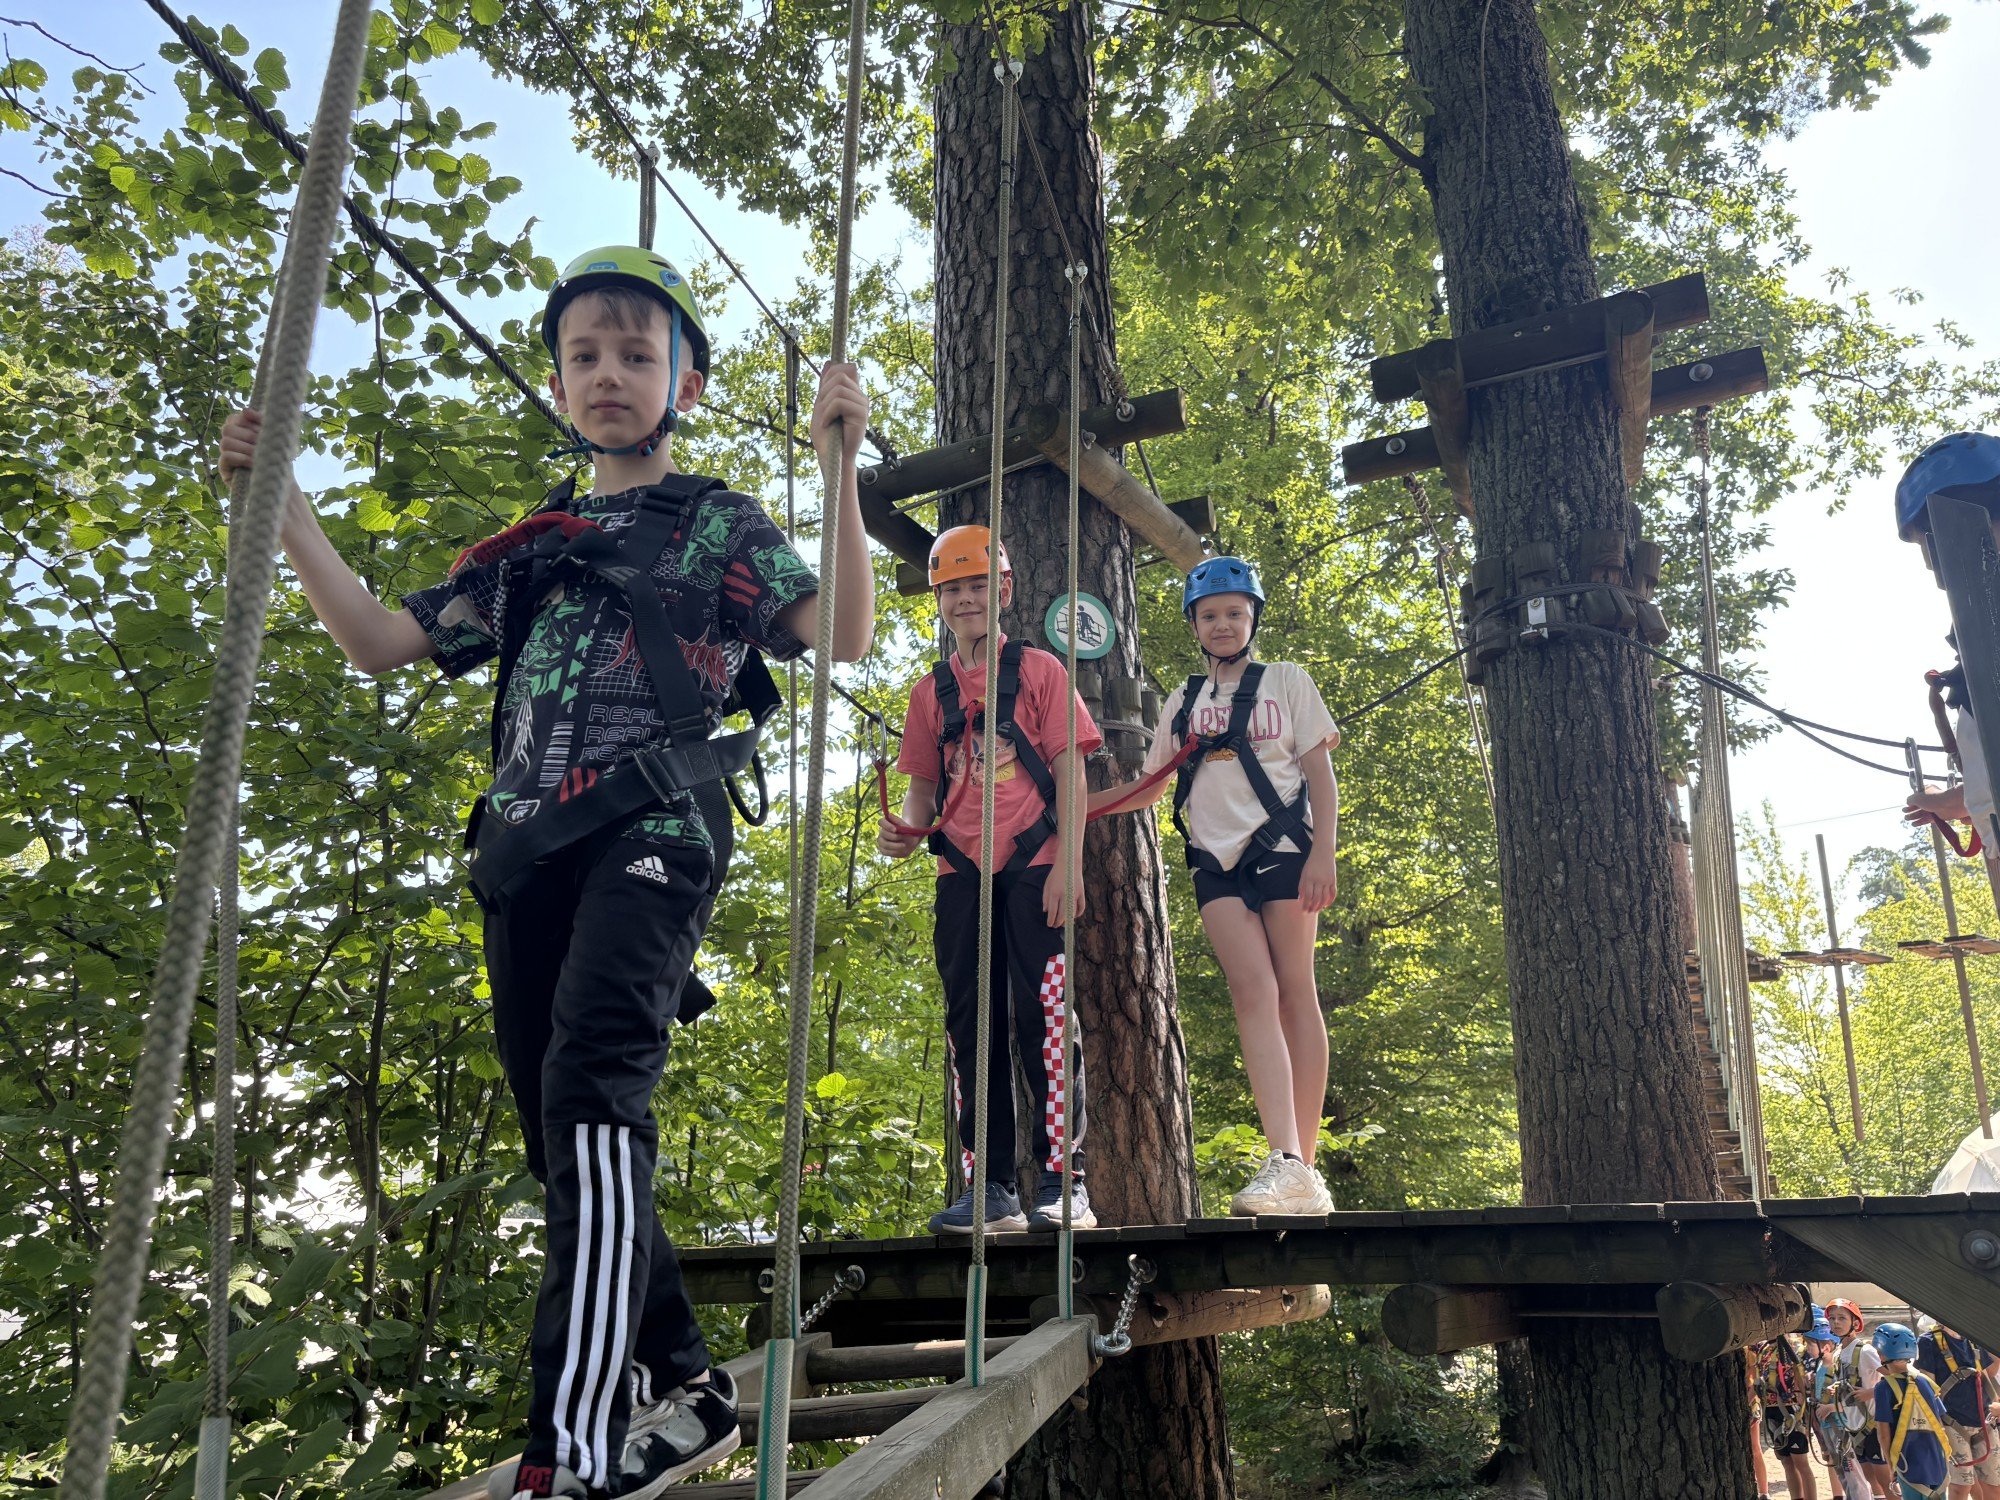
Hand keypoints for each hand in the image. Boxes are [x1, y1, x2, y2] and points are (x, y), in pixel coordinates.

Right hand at [218, 408, 309, 532]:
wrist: (284, 485)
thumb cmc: (280, 460)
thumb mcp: (274, 437)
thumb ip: (261, 422)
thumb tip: (245, 410)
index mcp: (241, 433)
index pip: (234, 419)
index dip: (247, 421)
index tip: (262, 429)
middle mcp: (232, 443)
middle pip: (228, 429)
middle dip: (248, 435)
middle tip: (262, 444)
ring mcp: (227, 457)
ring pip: (226, 441)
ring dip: (246, 447)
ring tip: (260, 455)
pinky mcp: (226, 472)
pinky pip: (226, 457)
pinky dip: (241, 457)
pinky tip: (254, 463)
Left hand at [811, 362, 868, 465]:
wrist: (832, 457)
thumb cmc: (827, 435)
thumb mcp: (822, 405)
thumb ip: (825, 385)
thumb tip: (829, 362)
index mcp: (853, 393)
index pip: (844, 369)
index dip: (829, 376)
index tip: (822, 396)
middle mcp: (860, 397)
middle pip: (839, 376)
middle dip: (824, 392)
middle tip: (822, 411)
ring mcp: (863, 406)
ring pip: (838, 390)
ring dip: (825, 406)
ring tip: (825, 420)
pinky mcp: (862, 415)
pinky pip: (840, 403)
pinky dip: (828, 414)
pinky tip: (828, 424)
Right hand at [876, 817, 921, 859]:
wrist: (911, 842)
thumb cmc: (908, 832)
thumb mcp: (906, 826)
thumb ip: (898, 821)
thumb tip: (889, 815)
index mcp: (886, 824)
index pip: (881, 822)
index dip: (886, 825)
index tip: (895, 829)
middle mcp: (882, 832)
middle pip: (883, 833)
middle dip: (893, 836)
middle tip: (903, 838)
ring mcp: (881, 841)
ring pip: (883, 843)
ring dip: (894, 845)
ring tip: (904, 845)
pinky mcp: (883, 849)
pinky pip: (885, 851)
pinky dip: (893, 851)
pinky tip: (900, 850)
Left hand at [1042, 865, 1084, 926]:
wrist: (1069, 863)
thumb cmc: (1056, 874)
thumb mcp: (1047, 885)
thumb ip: (1045, 898)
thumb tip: (1046, 911)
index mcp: (1054, 892)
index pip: (1052, 911)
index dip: (1051, 920)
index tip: (1050, 924)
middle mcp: (1064, 895)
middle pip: (1062, 914)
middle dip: (1058, 923)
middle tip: (1056, 926)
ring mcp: (1074, 894)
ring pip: (1072, 913)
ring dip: (1067, 920)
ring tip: (1063, 923)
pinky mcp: (1081, 893)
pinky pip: (1081, 907)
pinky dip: (1078, 913)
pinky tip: (1074, 916)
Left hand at [1299, 849, 1337, 913]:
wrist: (1323, 853)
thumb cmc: (1311, 864)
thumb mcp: (1304, 873)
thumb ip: (1301, 886)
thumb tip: (1300, 899)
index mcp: (1310, 878)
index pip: (1308, 895)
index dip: (1306, 904)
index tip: (1304, 910)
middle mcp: (1319, 880)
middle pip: (1317, 898)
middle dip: (1313, 907)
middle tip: (1310, 912)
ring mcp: (1327, 880)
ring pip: (1325, 897)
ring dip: (1321, 906)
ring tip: (1317, 910)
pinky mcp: (1334, 880)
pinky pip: (1333, 893)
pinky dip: (1330, 901)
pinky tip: (1325, 905)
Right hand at [1905, 787, 1960, 822]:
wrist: (1950, 804)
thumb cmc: (1933, 798)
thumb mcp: (1917, 797)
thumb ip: (1910, 799)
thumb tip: (1908, 802)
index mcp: (1927, 790)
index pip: (1917, 796)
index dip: (1911, 801)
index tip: (1906, 805)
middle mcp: (1931, 798)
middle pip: (1919, 805)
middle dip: (1911, 810)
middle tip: (1904, 813)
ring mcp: (1935, 807)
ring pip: (1922, 812)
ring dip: (1914, 816)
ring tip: (1907, 819)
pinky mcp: (1939, 815)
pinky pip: (1928, 819)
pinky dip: (1921, 821)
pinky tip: (1914, 824)